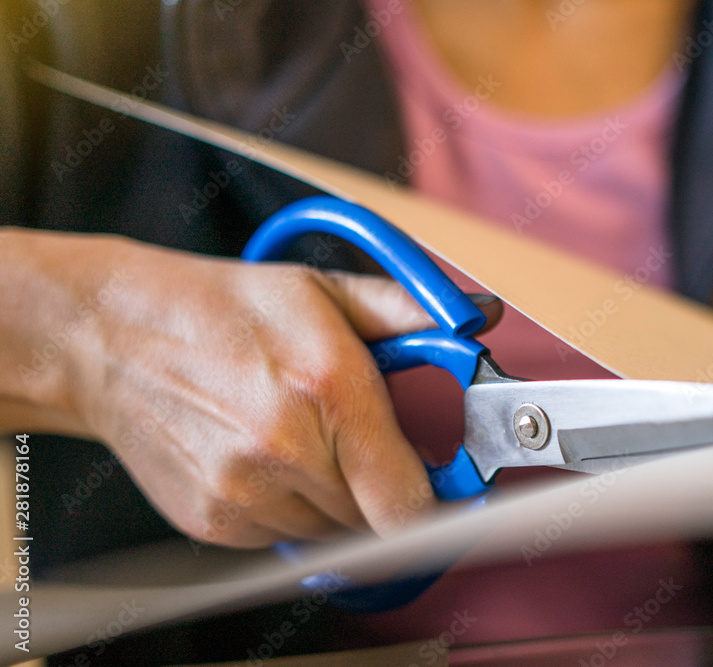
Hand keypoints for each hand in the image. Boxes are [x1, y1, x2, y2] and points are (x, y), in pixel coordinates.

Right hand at [57, 235, 499, 546]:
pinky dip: (291, 509)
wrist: (114, 338)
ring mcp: (245, 493)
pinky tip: (268, 459)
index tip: (442, 485)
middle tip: (363, 444)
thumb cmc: (221, 310)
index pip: (410, 501)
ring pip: (332, 532)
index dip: (437, 501)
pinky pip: (283, 538)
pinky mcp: (212, 522)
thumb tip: (476, 318)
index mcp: (328, 389)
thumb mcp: (323, 291)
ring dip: (338, 501)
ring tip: (305, 441)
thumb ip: (410, 311)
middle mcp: (287, 450)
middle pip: (376, 521)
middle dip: (384, 489)